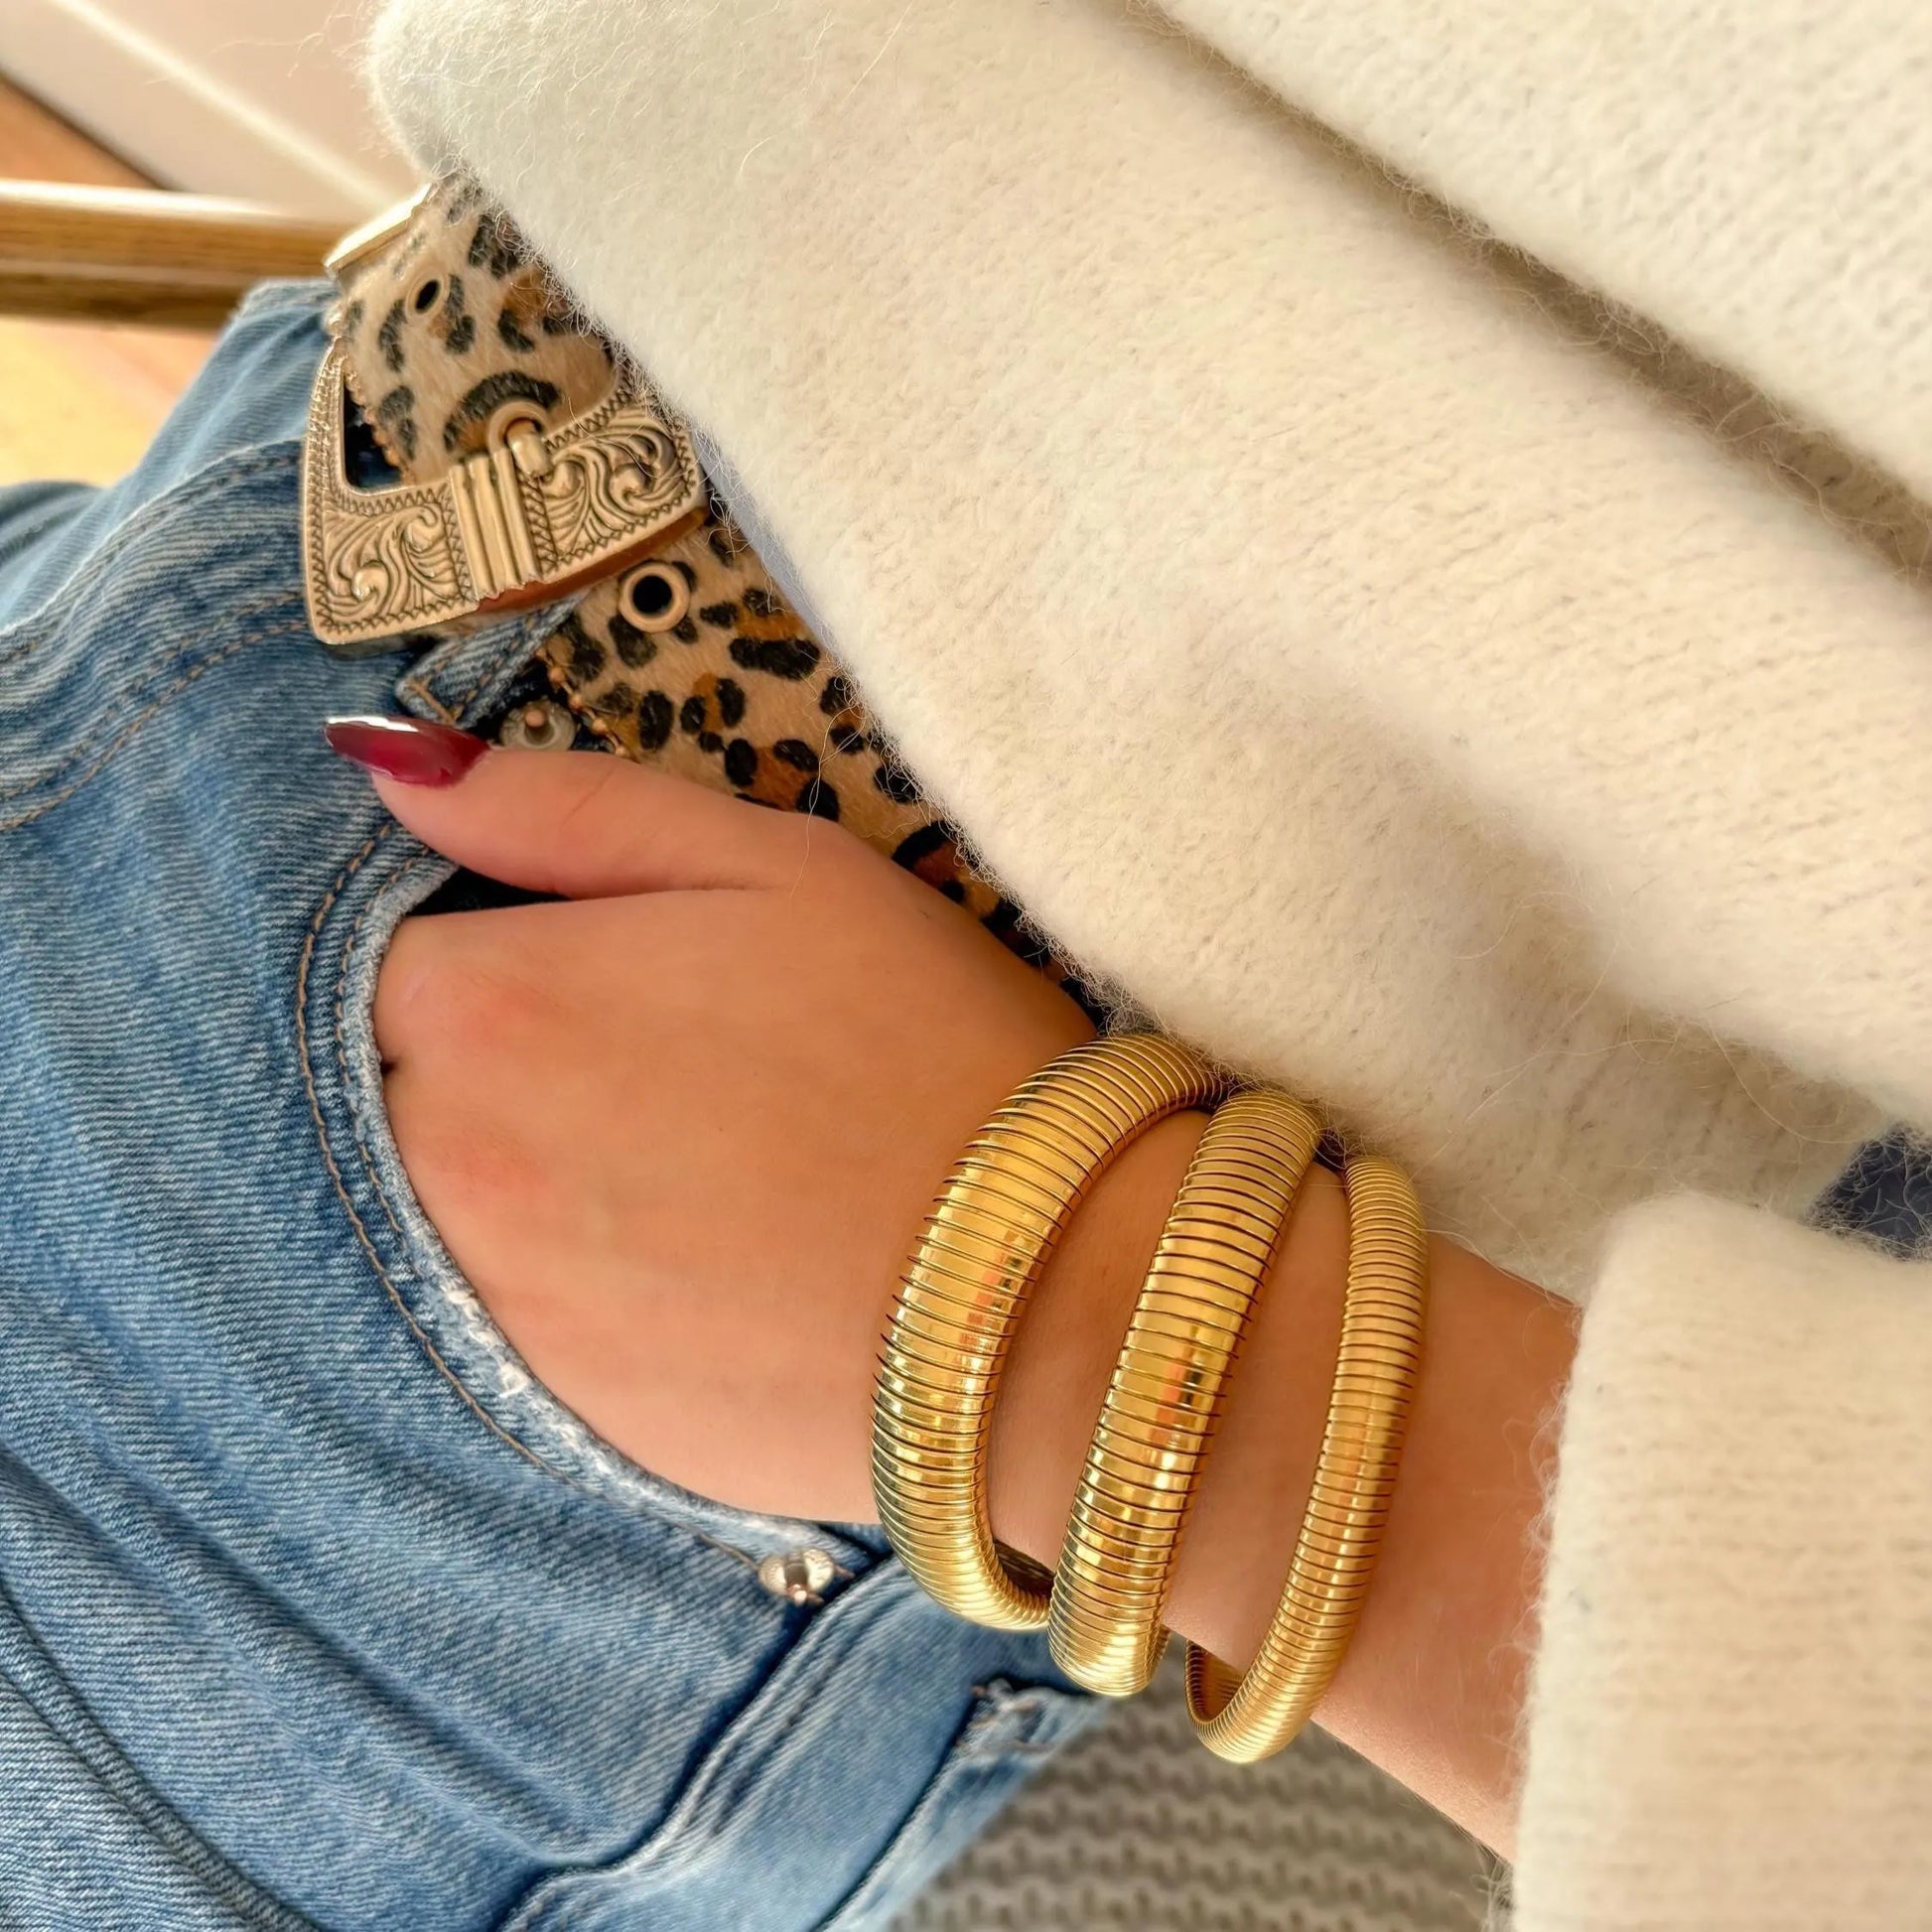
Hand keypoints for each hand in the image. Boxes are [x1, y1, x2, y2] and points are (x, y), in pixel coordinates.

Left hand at [331, 714, 1575, 1852]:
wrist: (1036, 1299)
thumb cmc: (920, 1049)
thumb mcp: (772, 868)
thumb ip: (564, 807)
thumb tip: (388, 764)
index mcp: (487, 1001)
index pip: (389, 961)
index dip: (501, 962)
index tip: (611, 989)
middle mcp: (442, 1159)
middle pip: (397, 1091)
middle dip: (497, 1072)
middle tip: (663, 1086)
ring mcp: (484, 1300)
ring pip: (439, 1209)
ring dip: (523, 1183)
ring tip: (687, 1181)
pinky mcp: (541, 1409)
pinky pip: (500, 1318)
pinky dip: (567, 1288)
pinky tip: (695, 1272)